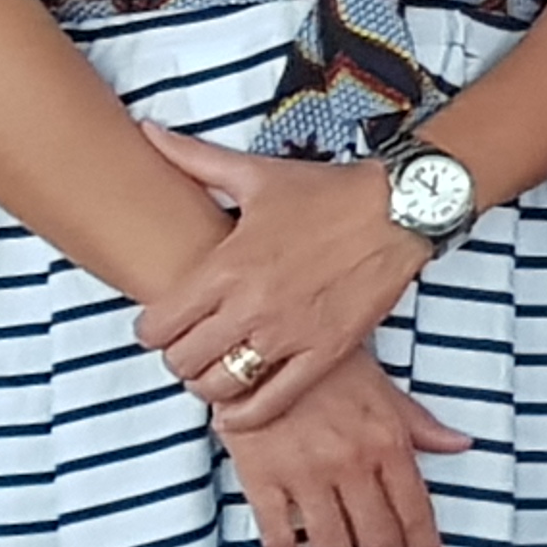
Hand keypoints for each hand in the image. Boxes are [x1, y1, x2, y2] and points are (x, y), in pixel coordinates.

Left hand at [134, 125, 433, 428]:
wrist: (400, 206)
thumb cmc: (326, 191)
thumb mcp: (257, 173)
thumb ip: (193, 159)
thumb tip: (146, 131)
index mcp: (228, 264)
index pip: (158, 326)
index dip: (152, 329)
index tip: (165, 324)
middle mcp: (251, 305)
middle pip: (182, 361)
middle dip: (180, 357)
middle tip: (193, 346)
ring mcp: (289, 333)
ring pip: (220, 387)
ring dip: (209, 385)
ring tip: (218, 370)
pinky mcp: (325, 353)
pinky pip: (271, 403)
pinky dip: (246, 416)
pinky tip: (238, 409)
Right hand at [214, 347, 470, 546]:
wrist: (266, 348)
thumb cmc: (330, 366)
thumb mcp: (385, 388)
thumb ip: (421, 425)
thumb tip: (463, 445)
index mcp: (387, 441)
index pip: (415, 510)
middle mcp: (351, 464)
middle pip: (377, 536)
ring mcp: (306, 474)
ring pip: (331, 544)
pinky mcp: (263, 480)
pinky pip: (278, 535)